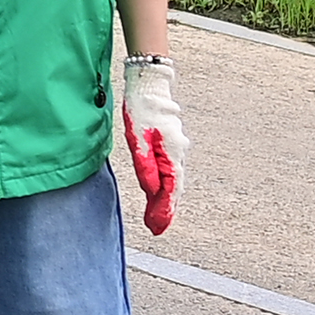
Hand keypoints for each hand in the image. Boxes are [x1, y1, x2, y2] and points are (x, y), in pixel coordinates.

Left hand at [120, 55, 185, 231]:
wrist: (150, 86)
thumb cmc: (142, 111)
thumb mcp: (138, 140)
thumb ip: (146, 167)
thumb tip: (153, 192)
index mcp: (171, 156)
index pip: (170, 191)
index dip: (163, 211)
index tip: (157, 228)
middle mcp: (176, 155)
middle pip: (172, 189)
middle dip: (164, 209)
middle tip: (157, 228)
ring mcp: (174, 149)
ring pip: (171, 180)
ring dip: (165, 199)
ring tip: (158, 216)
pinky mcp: (168, 145)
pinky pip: (168, 170)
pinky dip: (165, 185)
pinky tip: (160, 191)